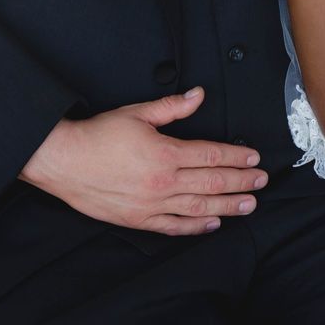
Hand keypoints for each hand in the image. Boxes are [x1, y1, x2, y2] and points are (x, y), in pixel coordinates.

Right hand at [19, 85, 267, 234]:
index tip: (254, 158)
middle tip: (261, 182)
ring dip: (227, 206)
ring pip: (199, 207)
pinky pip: (173, 226)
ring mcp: (151, 204)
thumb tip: (198, 96)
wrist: (62, 161)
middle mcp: (162, 182)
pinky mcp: (138, 219)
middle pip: (212, 183)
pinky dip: (195, 227)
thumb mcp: (137, 113)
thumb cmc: (97, 136)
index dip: (237, 157)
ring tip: (249, 205)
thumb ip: (172, 107)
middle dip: (241, 182)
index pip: (212, 155)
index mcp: (165, 154)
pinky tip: (212, 224)